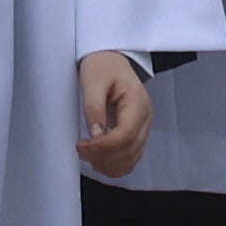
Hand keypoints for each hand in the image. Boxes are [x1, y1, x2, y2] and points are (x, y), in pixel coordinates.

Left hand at [77, 53, 152, 178]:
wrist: (111, 59)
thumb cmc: (103, 66)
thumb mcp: (93, 80)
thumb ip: (94, 107)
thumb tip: (96, 135)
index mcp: (138, 103)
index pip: (126, 134)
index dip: (105, 146)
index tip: (84, 146)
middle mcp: (145, 119)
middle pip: (130, 150)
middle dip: (104, 156)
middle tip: (80, 150)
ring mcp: (143, 128)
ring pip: (132, 158)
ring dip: (109, 164)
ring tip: (87, 156)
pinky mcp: (136, 134)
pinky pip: (130, 157)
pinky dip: (115, 165)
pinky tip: (99, 161)